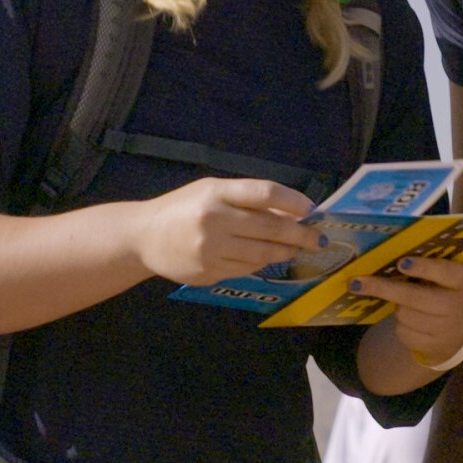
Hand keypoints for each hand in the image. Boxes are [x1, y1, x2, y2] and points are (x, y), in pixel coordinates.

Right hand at [131, 178, 321, 286]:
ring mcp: (211, 249)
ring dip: (285, 251)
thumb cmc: (182, 208)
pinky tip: (271, 257)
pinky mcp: (209, 272)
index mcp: (216, 192)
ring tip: (298, 248)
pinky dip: (263, 263)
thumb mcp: (210, 191)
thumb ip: (246, 198)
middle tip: (318, 238)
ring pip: (262, 253)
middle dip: (299, 233)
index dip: (292, 201)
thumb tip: (290, 210)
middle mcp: (214, 219)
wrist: (144, 237)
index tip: (311, 209)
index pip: (263, 193)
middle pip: (269, 226)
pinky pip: (246, 268)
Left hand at [349, 257, 462, 366]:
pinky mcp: (433, 347)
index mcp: (462, 281)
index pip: (444, 272)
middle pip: (414, 297)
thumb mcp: (452, 274)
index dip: (423, 268)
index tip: (401, 263)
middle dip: (382, 288)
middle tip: (355, 282)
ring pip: (404, 315)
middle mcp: (456, 306)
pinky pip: (403, 333)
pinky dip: (401, 325)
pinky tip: (412, 321)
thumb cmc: (450, 290)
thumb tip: (395, 255)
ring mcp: (445, 330)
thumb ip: (434, 262)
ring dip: (397, 307)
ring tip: (408, 303)